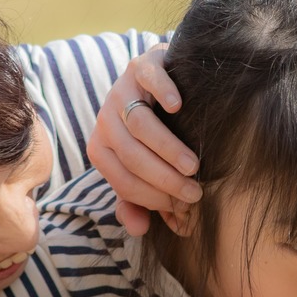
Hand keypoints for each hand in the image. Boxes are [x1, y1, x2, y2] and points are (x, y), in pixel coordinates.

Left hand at [86, 44, 200, 235]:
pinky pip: (148, 79)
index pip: (124, 181)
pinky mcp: (141, 67)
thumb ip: (138, 199)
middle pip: (131, 156)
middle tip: (194, 192)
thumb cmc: (156, 133)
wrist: (162, 82)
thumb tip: (140, 230)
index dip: (154, 198)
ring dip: (167, 149)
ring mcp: (121, 91)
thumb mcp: (144, 167)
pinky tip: (179, 106)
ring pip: (139, 125)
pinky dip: (163, 93)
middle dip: (164, 180)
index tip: (184, 206)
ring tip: (193, 165)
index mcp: (102, 149)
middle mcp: (105, 120)